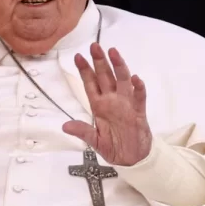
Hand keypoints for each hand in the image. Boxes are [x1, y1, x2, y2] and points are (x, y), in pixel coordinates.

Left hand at [62, 43, 151, 166]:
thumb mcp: (94, 141)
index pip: (90, 84)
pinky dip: (138, 88)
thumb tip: (65, 126)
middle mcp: (112, 101)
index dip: (85, 70)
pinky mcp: (138, 111)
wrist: (131, 159)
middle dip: (100, 61)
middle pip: (105, 77)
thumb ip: (82, 132)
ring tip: (113, 53)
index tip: (78, 56)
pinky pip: (139, 97)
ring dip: (118, 66)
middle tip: (94, 46)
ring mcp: (126, 104)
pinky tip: (135, 78)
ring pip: (122, 81)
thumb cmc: (113, 147)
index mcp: (99, 106)